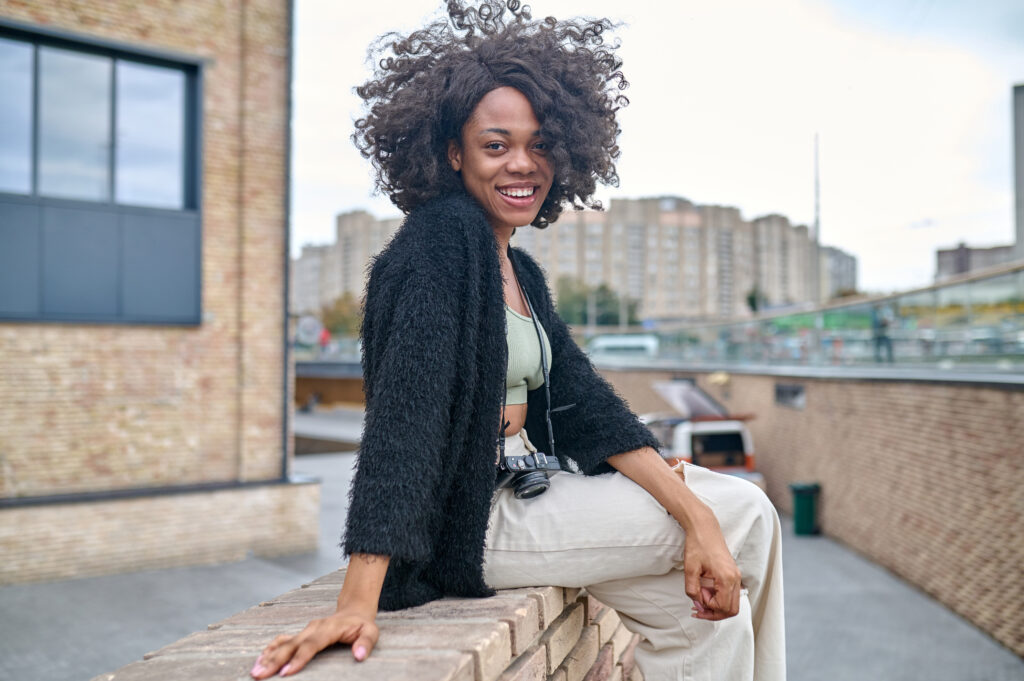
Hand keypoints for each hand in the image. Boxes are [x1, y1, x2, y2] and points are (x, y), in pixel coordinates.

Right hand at [250, 607, 379, 677]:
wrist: (353, 611)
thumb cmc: (362, 625)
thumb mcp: (371, 632)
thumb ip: (366, 643)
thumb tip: (359, 656)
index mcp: (329, 628)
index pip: (311, 645)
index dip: (299, 659)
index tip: (286, 672)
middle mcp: (313, 628)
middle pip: (292, 645)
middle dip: (275, 660)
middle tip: (259, 675)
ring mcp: (305, 630)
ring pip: (284, 643)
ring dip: (268, 656)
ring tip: (255, 670)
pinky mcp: (301, 633)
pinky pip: (283, 640)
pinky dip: (271, 649)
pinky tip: (260, 659)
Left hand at [682, 506, 742, 620]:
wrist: (704, 528)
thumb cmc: (698, 545)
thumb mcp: (690, 569)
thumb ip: (693, 590)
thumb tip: (698, 605)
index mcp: (727, 578)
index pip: (722, 607)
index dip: (708, 607)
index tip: (696, 596)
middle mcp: (735, 579)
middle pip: (731, 610)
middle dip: (714, 613)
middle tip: (698, 608)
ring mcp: (736, 577)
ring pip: (732, 604)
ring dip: (717, 607)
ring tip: (701, 599)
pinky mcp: (733, 575)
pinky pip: (731, 595)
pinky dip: (720, 599)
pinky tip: (706, 593)